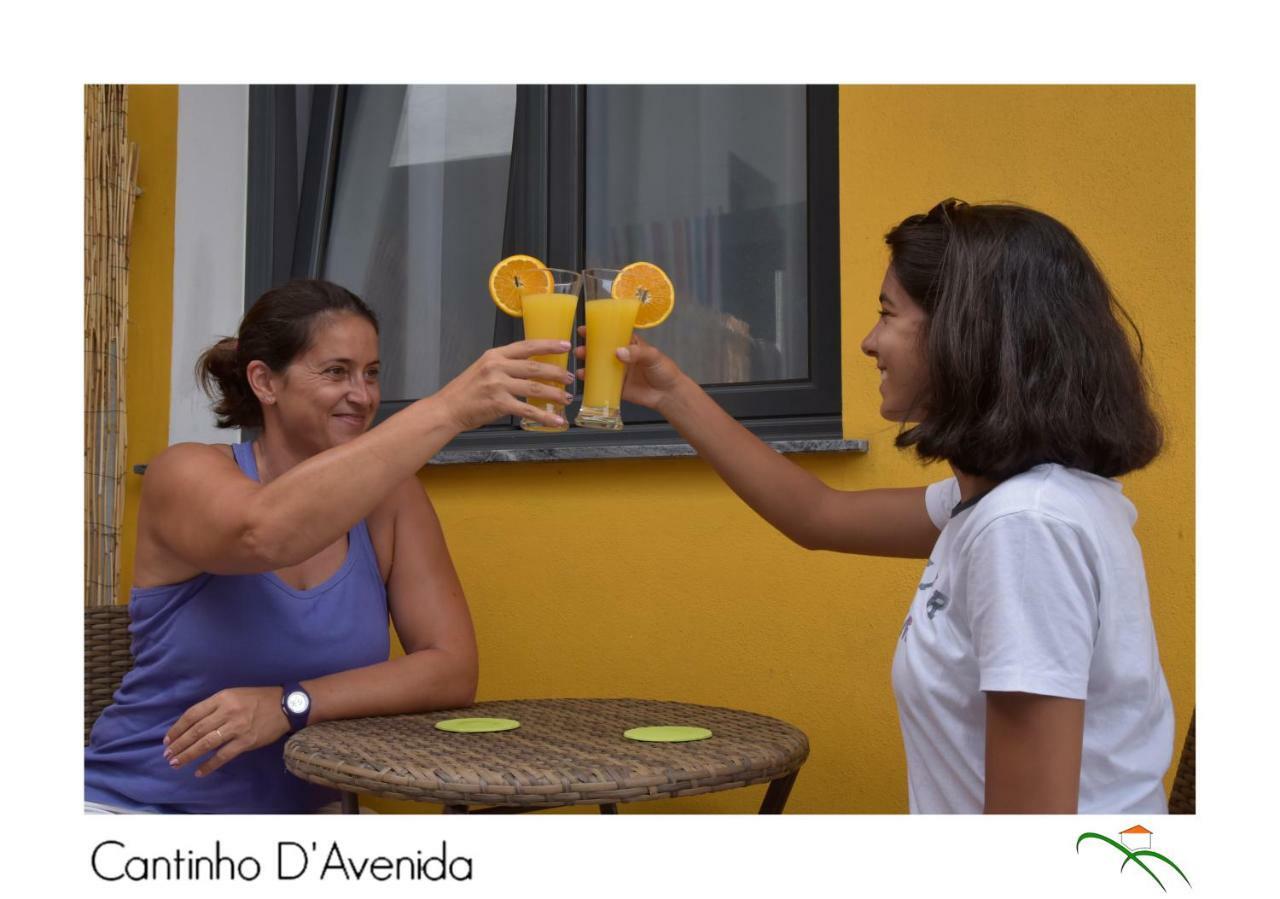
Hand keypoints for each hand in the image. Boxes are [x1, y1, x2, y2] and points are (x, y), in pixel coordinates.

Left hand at [163, 686, 289, 777]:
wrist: (286, 705)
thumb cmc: (258, 699)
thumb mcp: (234, 694)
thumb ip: (215, 707)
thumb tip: (193, 725)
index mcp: (222, 698)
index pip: (193, 714)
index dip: (177, 728)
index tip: (167, 739)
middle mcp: (228, 711)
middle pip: (197, 730)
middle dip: (179, 744)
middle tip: (168, 755)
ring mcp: (237, 727)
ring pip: (206, 743)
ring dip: (189, 755)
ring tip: (176, 763)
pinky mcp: (247, 741)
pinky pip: (223, 755)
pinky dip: (209, 765)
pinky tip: (199, 772)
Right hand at [435, 339, 575, 431]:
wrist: (447, 409)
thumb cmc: (466, 391)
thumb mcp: (484, 369)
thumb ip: (505, 367)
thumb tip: (531, 371)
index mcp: (495, 355)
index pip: (527, 346)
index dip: (548, 345)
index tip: (566, 345)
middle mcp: (497, 367)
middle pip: (534, 367)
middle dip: (556, 372)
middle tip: (570, 377)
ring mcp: (498, 385)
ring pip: (534, 387)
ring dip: (554, 393)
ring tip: (567, 398)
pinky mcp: (499, 403)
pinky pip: (528, 410)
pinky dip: (544, 416)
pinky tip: (556, 420)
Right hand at [574, 329, 685, 409]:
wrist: (668, 395)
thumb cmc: (664, 370)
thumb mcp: (653, 356)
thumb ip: (637, 353)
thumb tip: (618, 353)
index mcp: (630, 345)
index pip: (612, 334)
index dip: (598, 330)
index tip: (584, 329)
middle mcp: (622, 357)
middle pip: (602, 350)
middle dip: (588, 347)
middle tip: (579, 348)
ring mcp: (618, 372)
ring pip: (599, 365)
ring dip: (587, 362)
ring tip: (579, 360)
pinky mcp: (616, 387)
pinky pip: (601, 382)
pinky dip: (590, 379)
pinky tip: (583, 376)